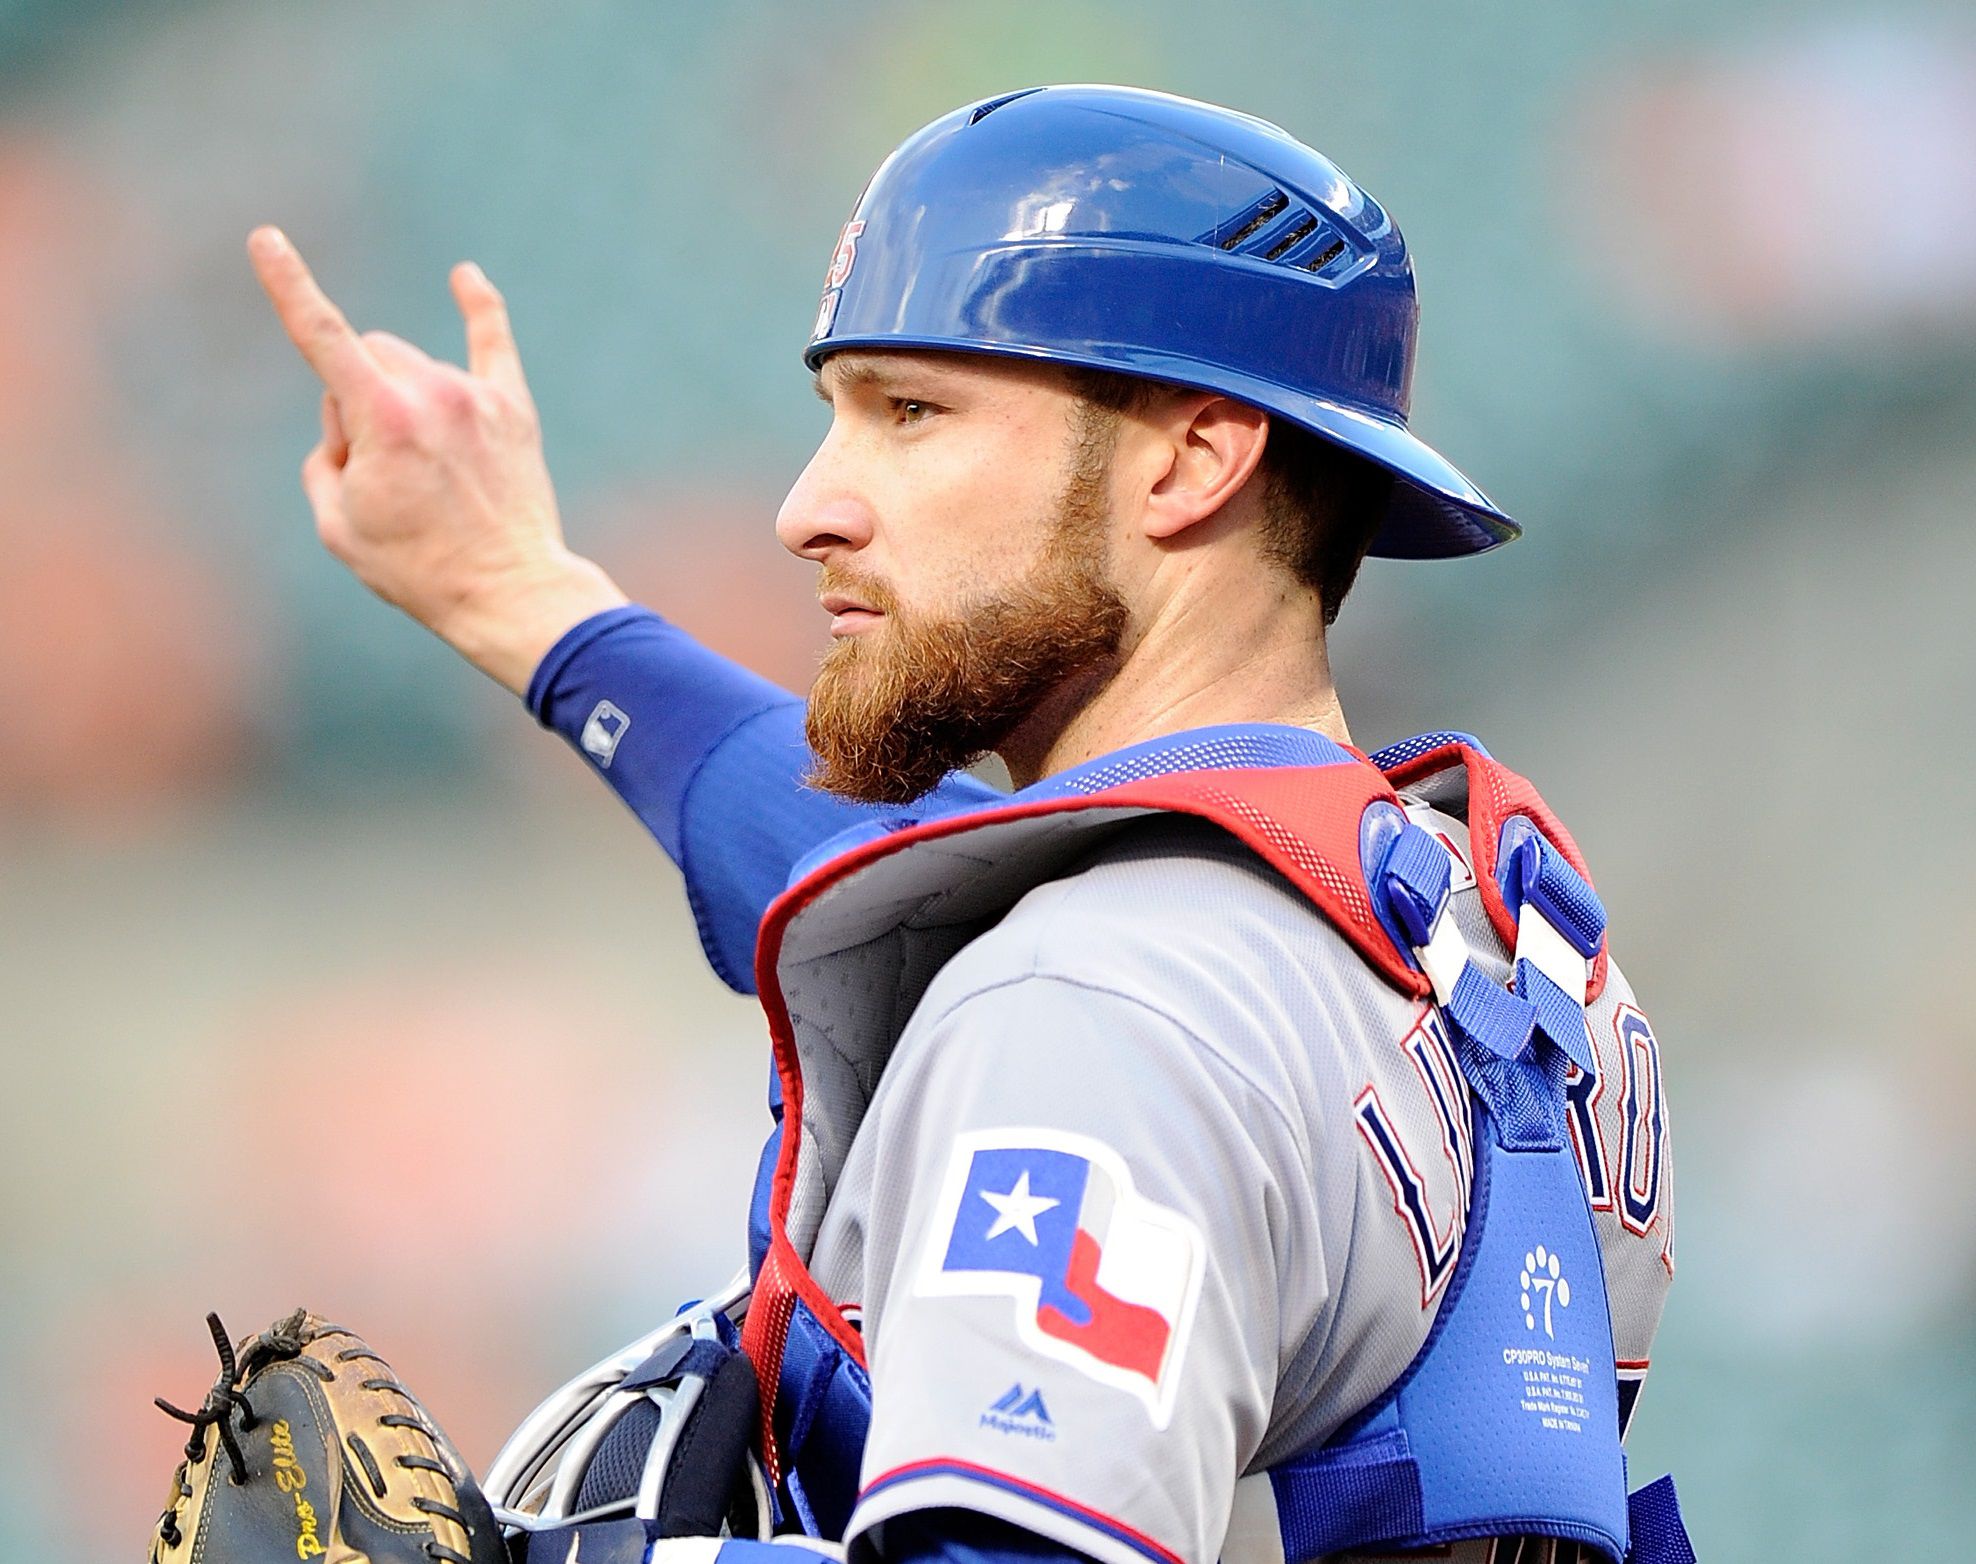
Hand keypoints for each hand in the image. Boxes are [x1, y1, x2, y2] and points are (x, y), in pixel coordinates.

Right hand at [248, 226, 626, 693]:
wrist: (510, 593)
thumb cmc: (418, 569)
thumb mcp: (338, 523)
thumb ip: (326, 456)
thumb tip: (348, 423)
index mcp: (383, 418)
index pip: (321, 334)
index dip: (288, 284)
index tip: (266, 238)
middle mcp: (433, 393)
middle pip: (368, 356)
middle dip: (356, 397)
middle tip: (377, 468)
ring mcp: (476, 396)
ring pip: (414, 368)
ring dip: (403, 402)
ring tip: (429, 475)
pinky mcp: (513, 409)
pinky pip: (493, 342)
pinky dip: (480, 307)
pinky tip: (466, 277)